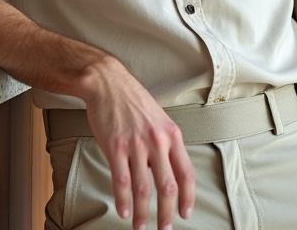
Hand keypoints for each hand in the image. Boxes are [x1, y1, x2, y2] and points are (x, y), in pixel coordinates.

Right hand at [78, 58, 195, 229]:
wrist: (108, 82)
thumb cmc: (132, 101)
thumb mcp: (158, 119)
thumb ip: (165, 145)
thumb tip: (167, 172)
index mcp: (172, 135)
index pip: (186, 173)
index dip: (188, 197)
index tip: (185, 214)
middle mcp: (157, 141)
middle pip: (168, 186)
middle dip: (167, 213)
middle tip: (164, 229)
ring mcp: (136, 144)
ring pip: (143, 188)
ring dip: (142, 213)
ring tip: (141, 227)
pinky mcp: (115, 147)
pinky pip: (122, 180)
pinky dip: (124, 200)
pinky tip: (124, 211)